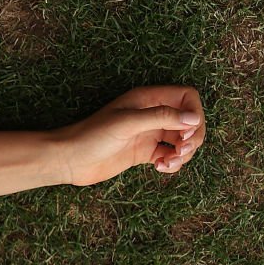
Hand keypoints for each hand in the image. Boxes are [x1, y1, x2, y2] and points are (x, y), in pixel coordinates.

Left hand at [52, 85, 204, 185]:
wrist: (69, 160)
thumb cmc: (92, 136)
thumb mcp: (127, 123)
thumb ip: (161, 118)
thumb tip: (193, 119)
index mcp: (148, 99)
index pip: (186, 97)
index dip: (194, 112)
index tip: (186, 131)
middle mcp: (151, 114)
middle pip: (189, 120)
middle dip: (193, 136)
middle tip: (182, 151)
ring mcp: (148, 134)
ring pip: (182, 140)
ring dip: (184, 153)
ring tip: (168, 163)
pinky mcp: (144, 152)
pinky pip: (170, 155)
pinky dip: (172, 163)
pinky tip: (160, 168)